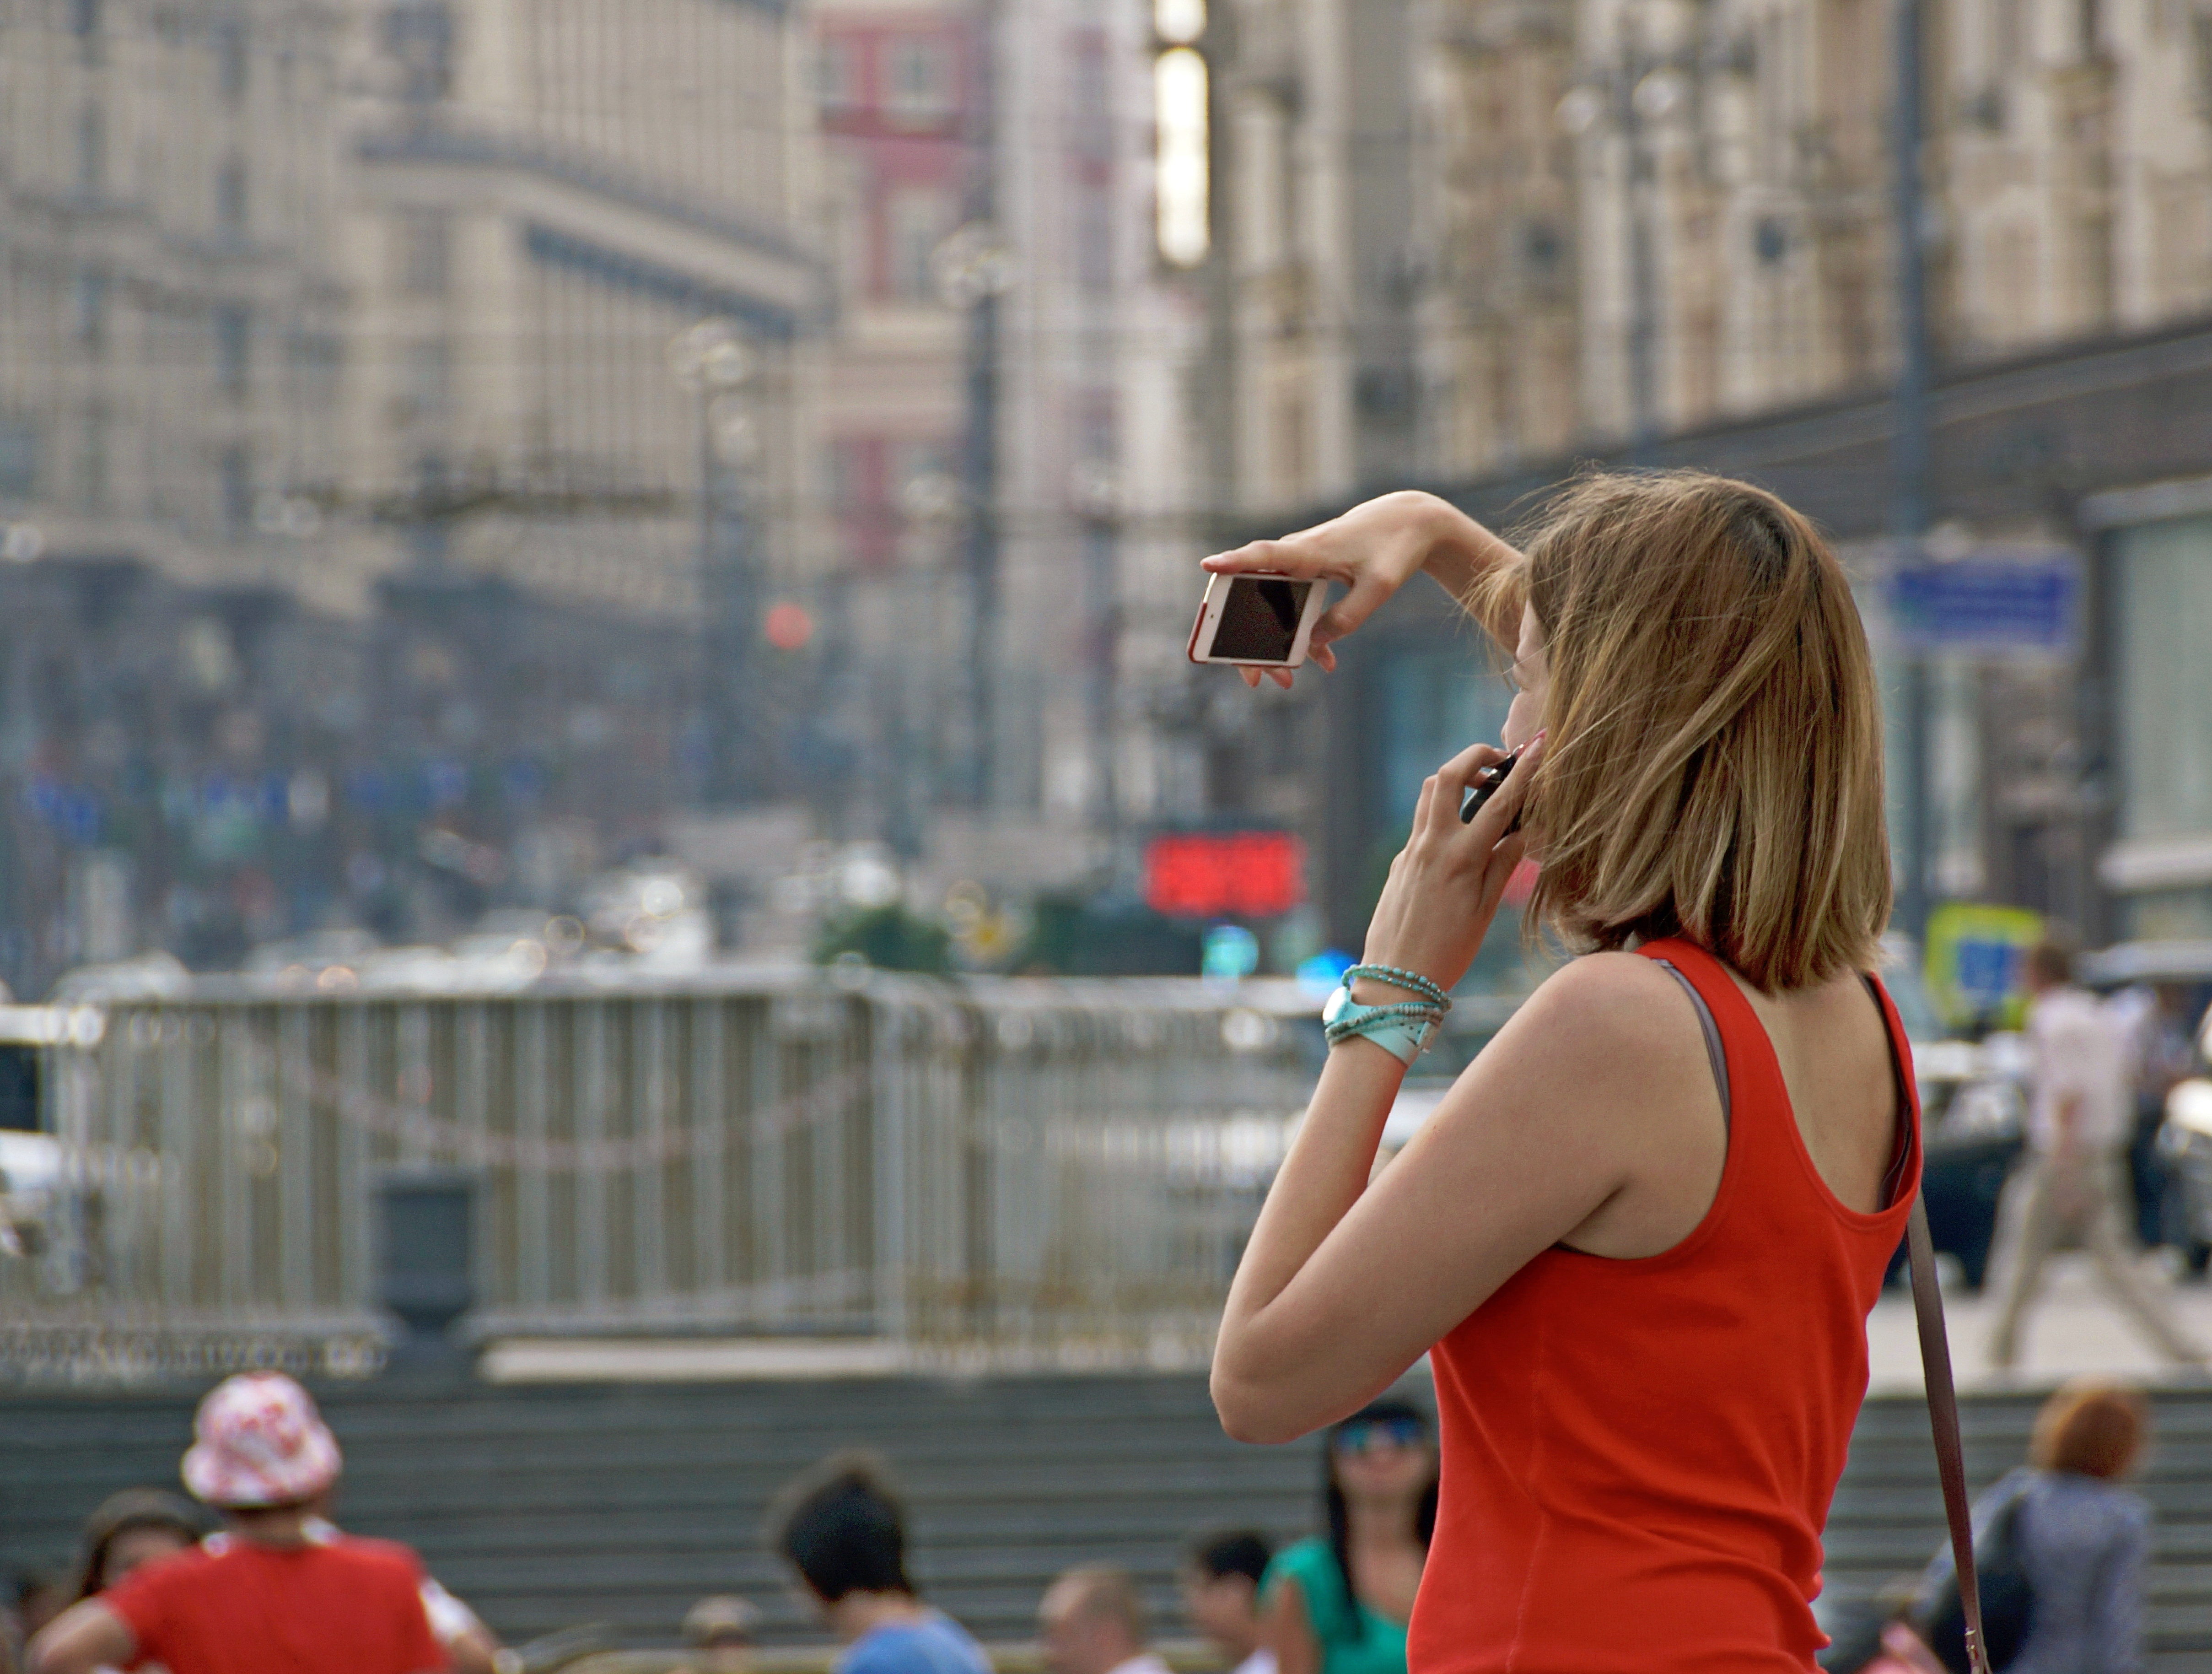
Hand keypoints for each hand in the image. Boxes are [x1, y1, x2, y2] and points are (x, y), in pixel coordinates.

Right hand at [1201, 490, 1459, 689]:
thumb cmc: (1395, 547)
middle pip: (1253, 596)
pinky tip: (1323, 659)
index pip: (1263, 555)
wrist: (1409, 521)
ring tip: (1284, 679)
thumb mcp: (1379, 589)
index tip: (1207, 566)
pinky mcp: (1307, 572)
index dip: (1233, 561)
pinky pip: (1290, 605)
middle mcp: (1295, 554)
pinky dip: (1299, 633)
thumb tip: (1313, 644)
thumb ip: (1347, 618)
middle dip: (1248, 640)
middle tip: (1256, 679)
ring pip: (1269, 605)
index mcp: (1310, 551)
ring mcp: (1298, 563)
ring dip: (1272, 643)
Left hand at [1357, 735, 1540, 998]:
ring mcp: (1410, 850)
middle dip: (1475, 756)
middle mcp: (1431, 845)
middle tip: (1499, 760)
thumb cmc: (1448, 952)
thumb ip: (1503, 865)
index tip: (1540, 745)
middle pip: (1449, 776)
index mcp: (1460, 857)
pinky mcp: (1399, 862)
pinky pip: (1421, 825)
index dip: (1523, 770)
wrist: (1394, 979)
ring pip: (1429, 794)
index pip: (1499, 802)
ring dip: (1455, 780)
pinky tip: (1461, 840)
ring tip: (1481, 792)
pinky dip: (1443, 816)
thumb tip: (1523, 832)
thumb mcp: (1485, 910)